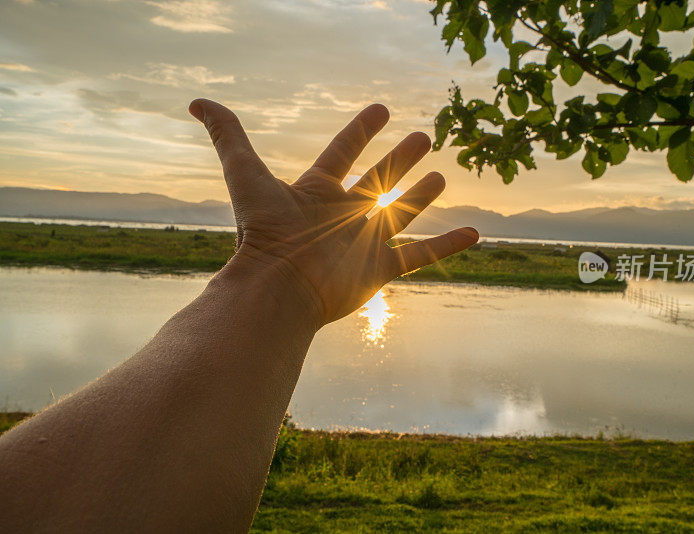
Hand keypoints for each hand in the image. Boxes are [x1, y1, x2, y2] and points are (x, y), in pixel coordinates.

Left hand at [189, 99, 478, 325]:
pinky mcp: (380, 270)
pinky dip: (447, 246)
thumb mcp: (246, 174)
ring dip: (422, 196)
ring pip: (400, 214)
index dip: (361, 130)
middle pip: (378, 179)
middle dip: (399, 159)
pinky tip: (474, 233)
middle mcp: (342, 215)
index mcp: (317, 191)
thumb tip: (198, 102)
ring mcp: (363, 242)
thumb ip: (227, 136)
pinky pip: (421, 255)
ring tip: (441, 176)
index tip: (381, 110)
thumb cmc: (264, 232)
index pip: (343, 152)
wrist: (279, 288)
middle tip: (422, 136)